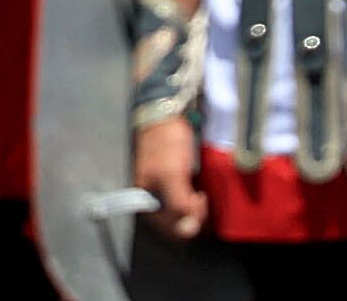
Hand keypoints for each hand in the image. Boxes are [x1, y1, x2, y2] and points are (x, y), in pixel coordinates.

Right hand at [135, 118, 205, 242]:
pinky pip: (184, 203)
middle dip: (193, 216)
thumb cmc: (166, 144)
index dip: (188, 222)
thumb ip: (179, 205)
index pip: (171, 230)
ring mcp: (161, 193)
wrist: (164, 116)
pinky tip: (199, 193)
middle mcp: (151, 201)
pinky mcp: (170, 185)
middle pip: (177, 224)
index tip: (198, 201)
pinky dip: (194, 202)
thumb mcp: (172, 176)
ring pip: (183, 215)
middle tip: (201, 197)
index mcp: (145, 201)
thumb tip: (188, 230)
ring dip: (195, 209)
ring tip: (201, 194)